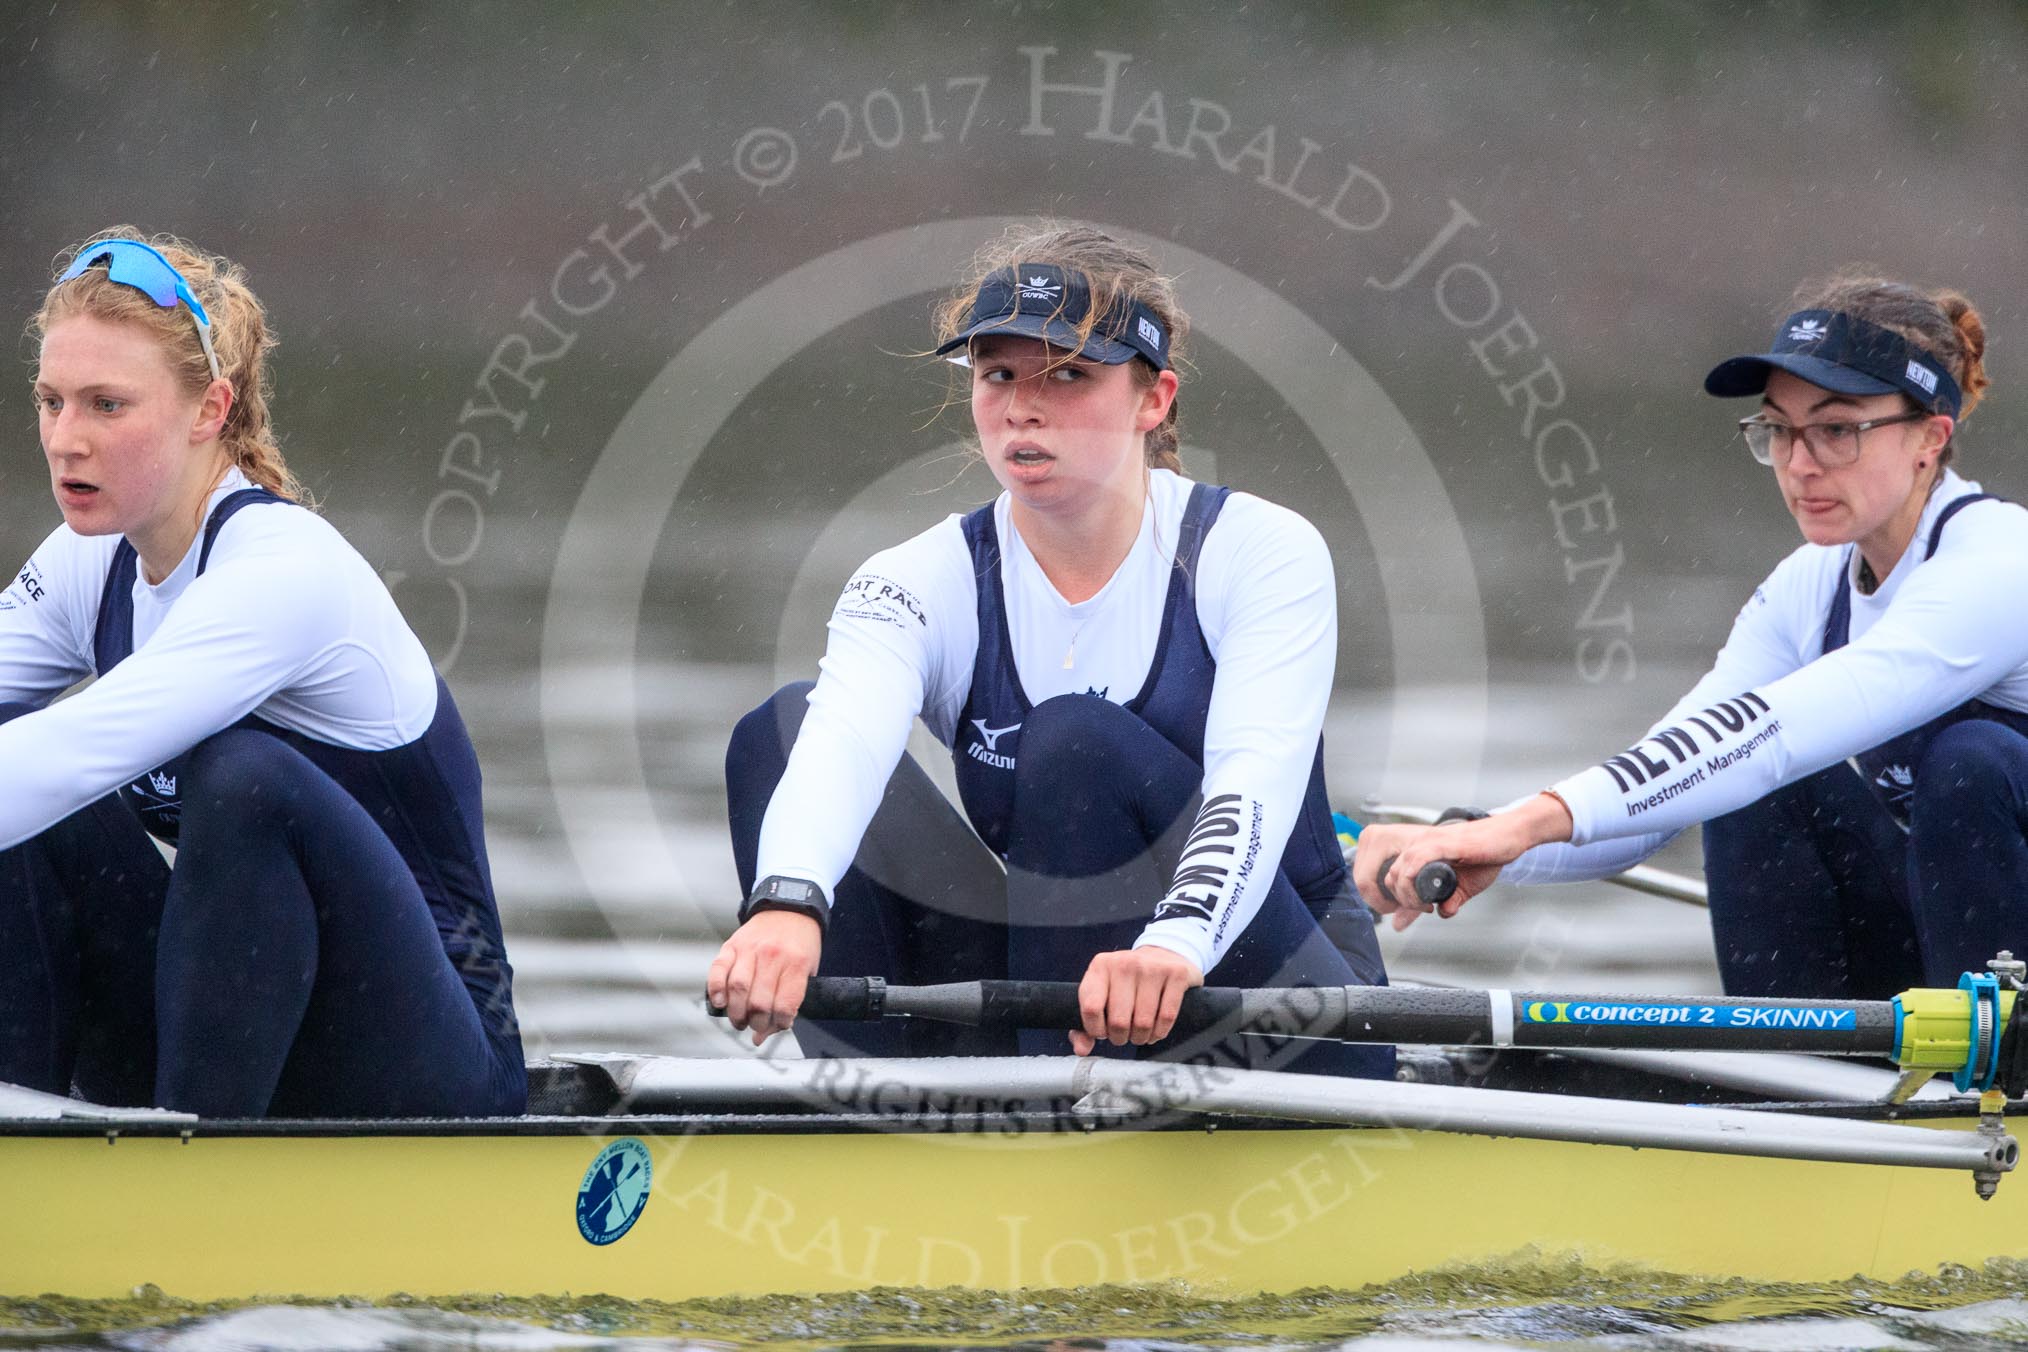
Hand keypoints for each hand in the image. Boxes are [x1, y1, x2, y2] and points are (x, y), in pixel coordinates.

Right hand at [705, 909, 822, 1045]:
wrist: (790, 908)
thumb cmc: (800, 944)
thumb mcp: (807, 971)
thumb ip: (789, 1003)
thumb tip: (762, 1037)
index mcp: (797, 964)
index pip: (785, 1005)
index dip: (780, 1023)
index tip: (778, 1024)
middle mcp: (773, 956)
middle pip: (759, 1002)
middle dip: (756, 1023)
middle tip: (755, 1026)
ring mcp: (750, 949)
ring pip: (738, 988)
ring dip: (736, 1012)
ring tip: (739, 1021)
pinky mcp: (732, 944)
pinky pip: (718, 969)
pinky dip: (716, 989)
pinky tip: (720, 1002)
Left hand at [1071, 946, 1203, 1053]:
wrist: (1162, 956)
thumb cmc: (1126, 983)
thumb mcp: (1101, 995)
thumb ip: (1084, 1026)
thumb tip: (1082, 1049)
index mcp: (1100, 966)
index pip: (1091, 1008)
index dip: (1096, 1030)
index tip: (1102, 1032)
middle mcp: (1125, 963)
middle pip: (1119, 1021)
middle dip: (1120, 1038)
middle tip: (1123, 1035)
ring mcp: (1152, 967)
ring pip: (1144, 1022)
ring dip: (1141, 1037)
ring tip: (1139, 1033)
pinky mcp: (1176, 974)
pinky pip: (1167, 1017)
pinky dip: (1160, 1032)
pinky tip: (1155, 1030)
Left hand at [1351, 795, 1572, 930]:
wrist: (1508, 837)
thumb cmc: (1485, 856)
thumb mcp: (1461, 886)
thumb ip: (1442, 901)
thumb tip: (1427, 918)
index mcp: (1417, 851)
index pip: (1388, 875)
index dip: (1394, 899)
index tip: (1411, 911)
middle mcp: (1417, 844)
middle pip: (1388, 876)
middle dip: (1399, 901)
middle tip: (1421, 910)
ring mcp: (1428, 841)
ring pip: (1399, 871)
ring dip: (1407, 896)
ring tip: (1425, 906)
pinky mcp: (1443, 841)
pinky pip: (1416, 859)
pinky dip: (1414, 881)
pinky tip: (1427, 897)